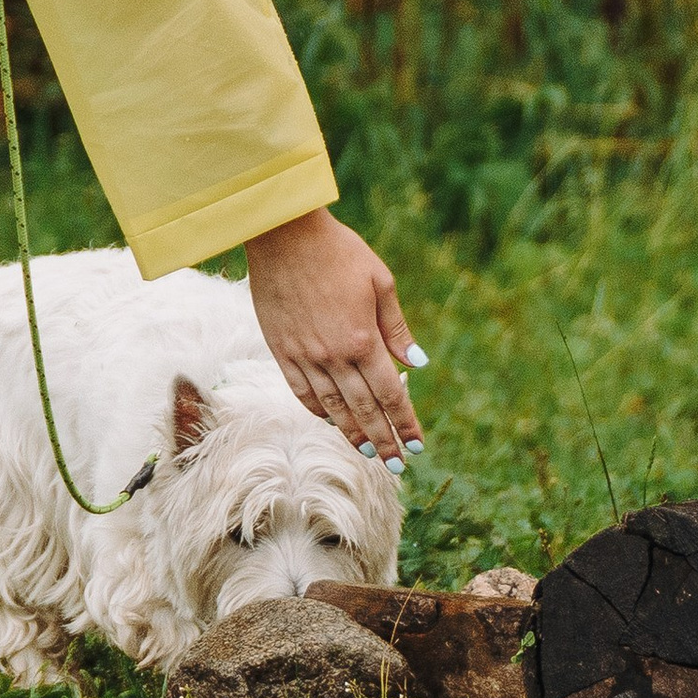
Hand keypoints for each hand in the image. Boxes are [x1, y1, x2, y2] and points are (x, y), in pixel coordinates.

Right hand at [244, 207, 423, 459]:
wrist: (283, 234)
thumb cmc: (338, 251)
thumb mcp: (380, 282)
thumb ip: (396, 328)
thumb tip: (416, 365)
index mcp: (363, 339)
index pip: (390, 393)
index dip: (405, 422)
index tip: (416, 445)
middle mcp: (334, 356)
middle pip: (363, 409)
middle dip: (383, 440)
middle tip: (396, 463)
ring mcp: (304, 356)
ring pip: (332, 408)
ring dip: (352, 433)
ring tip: (367, 452)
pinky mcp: (281, 350)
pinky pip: (301, 392)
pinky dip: (318, 411)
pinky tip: (330, 421)